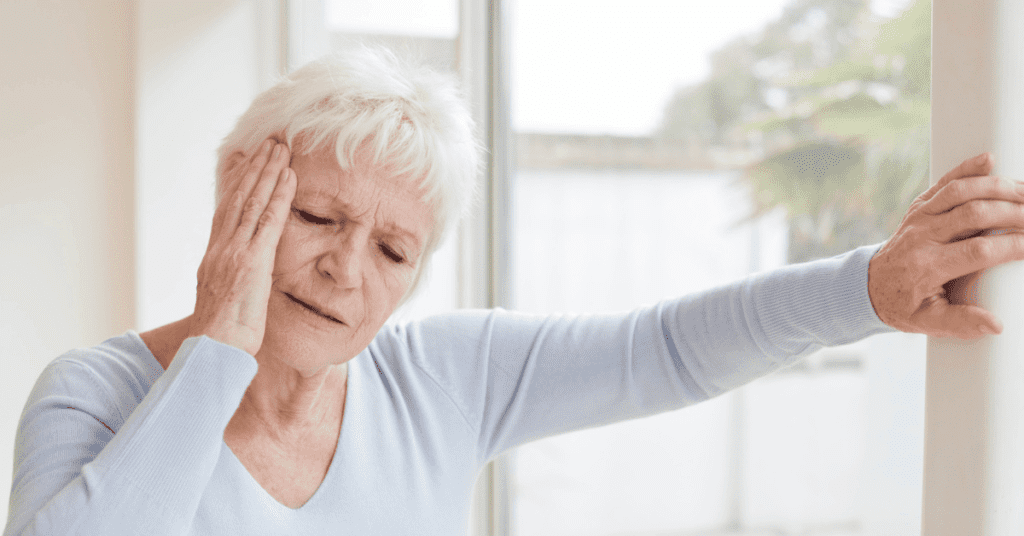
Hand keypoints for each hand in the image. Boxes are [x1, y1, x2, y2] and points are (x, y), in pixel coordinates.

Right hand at [189, 139, 295, 354]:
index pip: (227, 210)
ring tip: (281, 148)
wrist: (213, 352)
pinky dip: (279, 197)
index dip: (238, 182)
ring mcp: (235, 253)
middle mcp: (221, 248)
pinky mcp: (252, 262)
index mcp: (215, 256)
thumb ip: (236, 279)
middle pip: (238, 197)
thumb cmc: (222, 337)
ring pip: (252, 202)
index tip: (248, 159)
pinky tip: (289, 177)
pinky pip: (269, 222)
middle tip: (269, 142)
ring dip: (268, 172)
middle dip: (254, 167)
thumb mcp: (227, 300)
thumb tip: (246, 274)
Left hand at [868, 152, 1023, 338]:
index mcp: (927, 266)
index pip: (977, 251)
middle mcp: (922, 236)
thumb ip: (960, 323)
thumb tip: (995, 324)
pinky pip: (943, 183)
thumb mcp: (927, 321)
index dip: (1011, 247)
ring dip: (996, 187)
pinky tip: (989, 159)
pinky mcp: (919, 207)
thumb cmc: (903, 304)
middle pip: (973, 214)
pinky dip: (966, 169)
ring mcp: (919, 218)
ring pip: (959, 192)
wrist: (870, 285)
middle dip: (1012, 212)